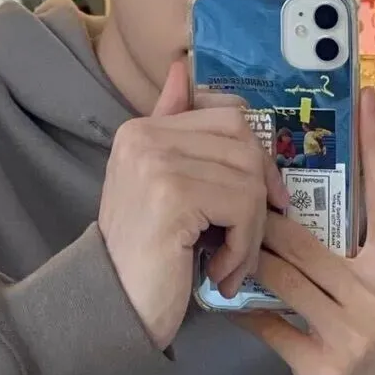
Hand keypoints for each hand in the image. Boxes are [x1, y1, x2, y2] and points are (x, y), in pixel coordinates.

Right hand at [99, 60, 289, 349]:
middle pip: (245, 144)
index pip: (229, 117)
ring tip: (227, 265)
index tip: (263, 201)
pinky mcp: (173, 194)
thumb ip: (175, 133)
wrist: (111, 307)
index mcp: (142, 130)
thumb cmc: (144, 259)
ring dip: (251, 233)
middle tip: (245, 243)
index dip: (258, 159)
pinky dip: (243, 248)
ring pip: (250, 179)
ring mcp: (157, 162)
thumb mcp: (161, 190)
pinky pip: (244, 207)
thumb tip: (182, 67)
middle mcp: (144, 136)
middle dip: (260, 197)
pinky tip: (218, 274)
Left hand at [238, 88, 374, 374]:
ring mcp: (356, 333)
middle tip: (229, 191)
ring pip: (283, 276)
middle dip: (263, 219)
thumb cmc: (370, 340)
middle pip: (308, 239)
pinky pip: (268, 324)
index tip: (364, 96)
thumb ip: (353, 247)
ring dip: (245, 258)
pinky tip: (223, 300)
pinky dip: (241, 309)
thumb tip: (305, 196)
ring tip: (220, 242)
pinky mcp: (323, 366)